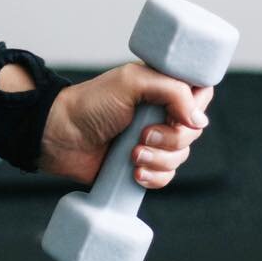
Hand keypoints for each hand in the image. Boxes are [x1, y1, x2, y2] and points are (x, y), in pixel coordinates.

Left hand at [39, 61, 211, 185]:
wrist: (60, 136)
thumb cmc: (90, 104)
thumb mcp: (132, 83)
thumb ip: (172, 91)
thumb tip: (199, 121)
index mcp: (161, 88)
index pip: (200, 94)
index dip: (197, 108)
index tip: (178, 114)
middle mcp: (160, 114)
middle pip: (194, 131)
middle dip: (172, 139)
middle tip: (143, 135)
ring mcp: (152, 141)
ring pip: (181, 157)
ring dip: (159, 159)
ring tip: (132, 154)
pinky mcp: (142, 165)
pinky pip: (166, 177)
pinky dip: (154, 177)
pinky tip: (134, 173)